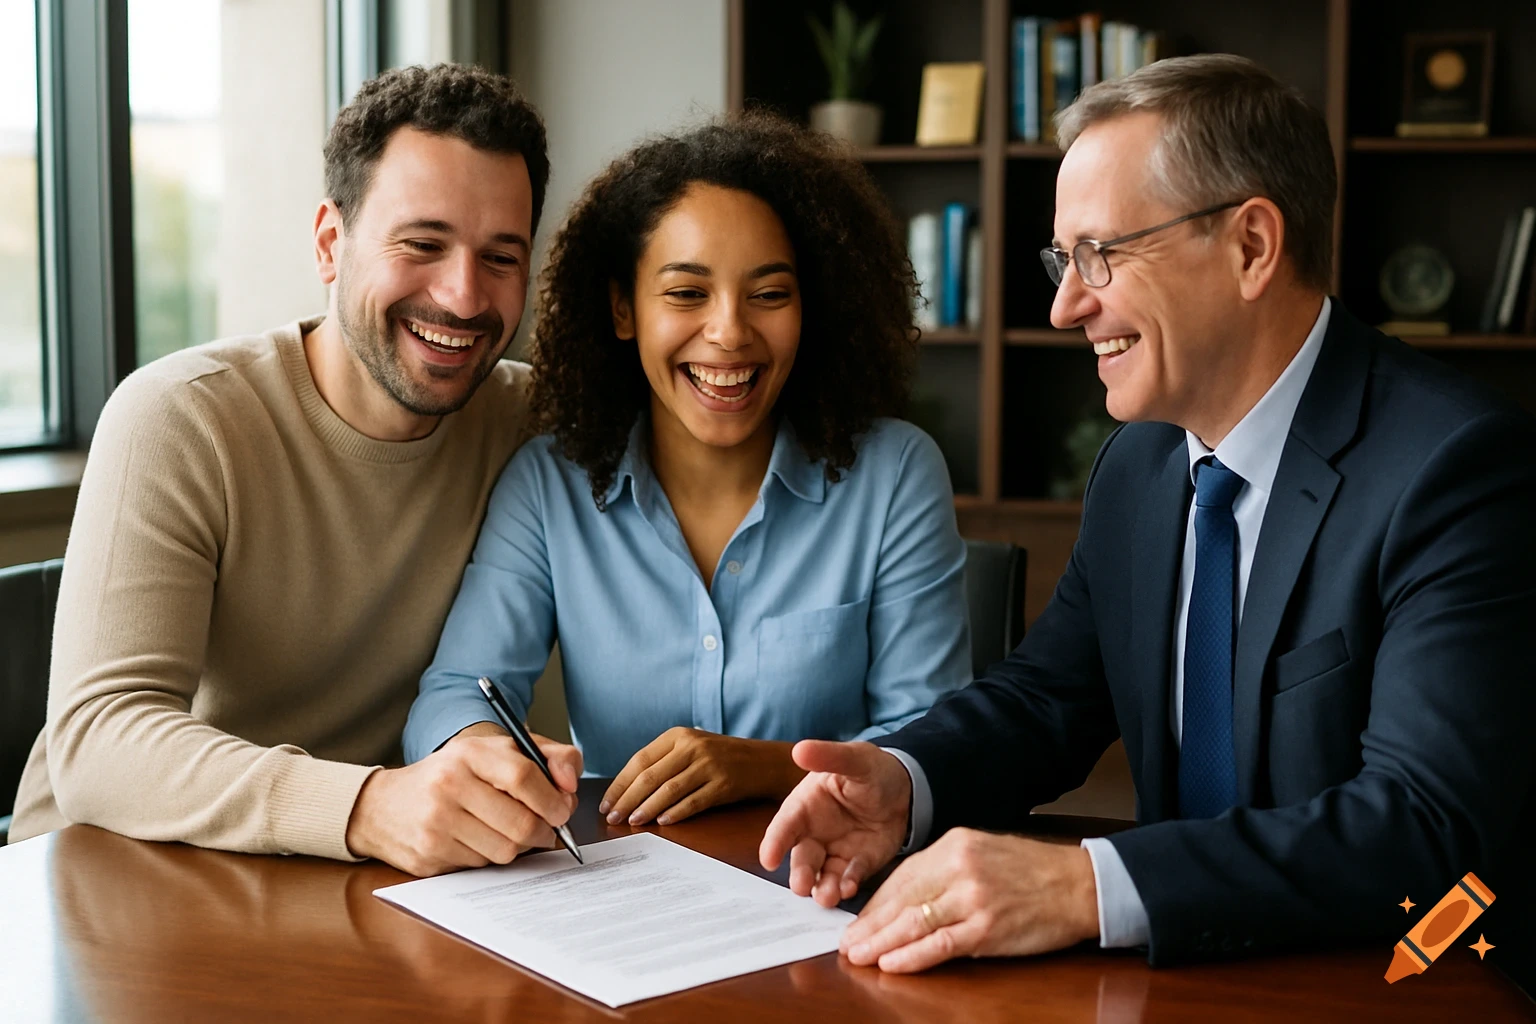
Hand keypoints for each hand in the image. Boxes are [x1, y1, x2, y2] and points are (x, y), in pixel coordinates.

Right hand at [345, 721, 582, 875]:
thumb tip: (571, 784)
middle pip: (520, 824)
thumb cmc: (453, 776)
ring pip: (505, 851)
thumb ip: (546, 756)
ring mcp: (436, 823)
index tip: (564, 809)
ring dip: (516, 847)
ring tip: (505, 831)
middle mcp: (449, 785)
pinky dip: (487, 857)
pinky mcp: (428, 856)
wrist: (384, 805)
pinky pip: (481, 867)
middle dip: (543, 832)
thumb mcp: (495, 752)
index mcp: (469, 754)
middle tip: (545, 830)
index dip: (553, 798)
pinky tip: (474, 840)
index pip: (524, 777)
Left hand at [599, 727, 800, 825]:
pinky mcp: (724, 784)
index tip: (606, 802)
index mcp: (679, 735)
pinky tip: (662, 821)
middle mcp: (693, 746)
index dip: (620, 783)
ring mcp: (710, 765)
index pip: (640, 759)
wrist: (764, 761)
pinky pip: (693, 801)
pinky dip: (675, 813)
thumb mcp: (693, 747)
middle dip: (627, 799)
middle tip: (612, 817)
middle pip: (650, 776)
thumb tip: (626, 789)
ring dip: (646, 808)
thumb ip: (665, 760)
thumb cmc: (722, 758)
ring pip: (668, 790)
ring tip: (632, 822)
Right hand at [758, 740, 911, 907]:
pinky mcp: (858, 864)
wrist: (906, 788)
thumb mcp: (853, 758)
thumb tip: (799, 749)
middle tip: (802, 887)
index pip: (785, 826)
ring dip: (823, 888)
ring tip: (827, 897)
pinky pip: (850, 878)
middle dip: (801, 874)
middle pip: (802, 858)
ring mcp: (836, 852)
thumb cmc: (870, 769)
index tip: (768, 859)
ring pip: (823, 875)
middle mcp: (815, 833)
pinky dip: (848, 885)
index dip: (775, 842)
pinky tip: (849, 888)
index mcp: (806, 806)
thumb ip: (828, 757)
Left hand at [840, 828, 1098, 972]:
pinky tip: (892, 964)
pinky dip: (912, 957)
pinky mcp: (988, 928)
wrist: (1080, 884)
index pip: (902, 876)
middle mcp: (959, 867)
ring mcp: (973, 898)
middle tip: (846, 943)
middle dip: (869, 924)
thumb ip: (945, 870)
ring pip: (914, 923)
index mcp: (955, 844)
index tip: (857, 921)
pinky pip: (941, 944)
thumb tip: (906, 898)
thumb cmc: (1033, 871)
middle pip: (901, 899)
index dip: (875, 903)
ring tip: (858, 956)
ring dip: (881, 943)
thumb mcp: (983, 852)